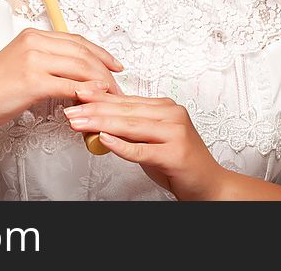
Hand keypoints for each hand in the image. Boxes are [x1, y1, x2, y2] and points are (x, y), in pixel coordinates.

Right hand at [0, 28, 124, 131]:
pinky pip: (68, 86)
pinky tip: (95, 100)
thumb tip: (79, 75)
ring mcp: (33, 60)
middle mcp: (34, 42)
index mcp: (33, 36)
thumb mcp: (23, 65)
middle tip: (118, 88)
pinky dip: (85, 93)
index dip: (100, 53)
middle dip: (105, 71)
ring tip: (111, 97)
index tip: (115, 67)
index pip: (77, 41)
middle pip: (82, 53)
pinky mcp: (32, 81)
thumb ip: (49, 64)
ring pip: (79, 67)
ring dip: (100, 84)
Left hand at [64, 88, 227, 200]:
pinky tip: (103, 139)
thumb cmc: (178, 161)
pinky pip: (142, 149)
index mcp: (165, 107)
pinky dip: (120, 145)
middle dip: (94, 110)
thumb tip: (96, 122)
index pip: (126, 100)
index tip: (77, 95)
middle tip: (71, 110)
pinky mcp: (175, 154)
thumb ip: (129, 130)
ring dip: (100, 123)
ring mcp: (175, 133)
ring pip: (131, 126)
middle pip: (125, 111)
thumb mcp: (151, 139)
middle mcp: (172, 115)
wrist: (209, 183)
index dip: (99, 98)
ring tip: (79, 122)